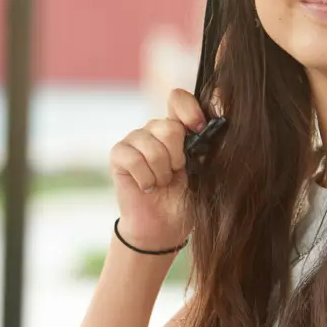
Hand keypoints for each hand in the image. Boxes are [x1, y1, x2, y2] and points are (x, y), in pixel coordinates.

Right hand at [109, 88, 205, 249]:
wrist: (165, 227)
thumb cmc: (186, 199)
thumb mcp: (204, 171)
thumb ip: (207, 146)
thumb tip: (208, 126)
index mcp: (178, 128)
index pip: (178, 99)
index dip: (189, 110)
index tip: (198, 129)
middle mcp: (155, 129)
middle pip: (168, 127)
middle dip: (177, 157)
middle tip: (176, 173)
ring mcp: (135, 140)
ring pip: (152, 146)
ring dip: (161, 173)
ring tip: (161, 183)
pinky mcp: (119, 154)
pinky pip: (133, 158)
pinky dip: (145, 178)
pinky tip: (147, 187)